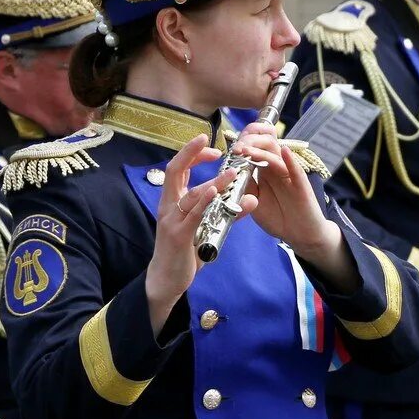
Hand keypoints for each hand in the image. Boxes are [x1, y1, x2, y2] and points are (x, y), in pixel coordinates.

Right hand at [145, 135, 234, 330]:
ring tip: (233, 172)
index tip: (213, 148)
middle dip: (189, 153)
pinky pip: (192, 215)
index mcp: (173, 202)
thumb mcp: (207, 227)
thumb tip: (251, 198)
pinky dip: (204, 202)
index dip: (192, 154)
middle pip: (174, 171)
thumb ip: (226, 212)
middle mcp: (169, 207)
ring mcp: (172, 220)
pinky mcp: (179, 236)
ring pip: (191, 194)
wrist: (168, 279)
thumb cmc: (186, 251)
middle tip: (207, 139)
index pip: (179, 170)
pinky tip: (215, 191)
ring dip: (213, 181)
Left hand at [232, 123, 337, 254]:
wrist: (300, 234)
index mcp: (265, 170)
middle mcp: (277, 169)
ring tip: (246, 150)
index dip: (244, 142)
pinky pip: (296, 170)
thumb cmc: (278, 218)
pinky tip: (284, 151)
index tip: (231, 148)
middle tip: (236, 149)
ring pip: (276, 155)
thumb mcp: (254, 202)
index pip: (256, 148)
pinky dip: (290, 160)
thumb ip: (245, 186)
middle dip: (249, 142)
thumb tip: (231, 172)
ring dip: (260, 150)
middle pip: (265, 145)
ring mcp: (290, 175)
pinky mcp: (301, 186)